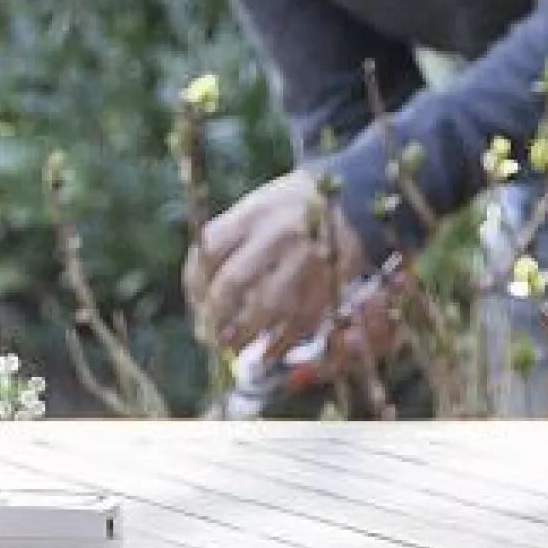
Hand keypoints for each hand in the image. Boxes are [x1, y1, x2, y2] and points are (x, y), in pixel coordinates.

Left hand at [184, 169, 367, 361]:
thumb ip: (230, 244)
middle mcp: (277, 234)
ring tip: (232, 346)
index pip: (210, 251)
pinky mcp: (332, 279)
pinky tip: (269, 351)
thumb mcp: (256, 209)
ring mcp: (306, 258)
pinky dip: (282, 343)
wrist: (353, 196)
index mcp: (253, 213)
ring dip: (244, 335)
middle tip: (208, 335)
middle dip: (214, 316)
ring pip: (266, 307)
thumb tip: (202, 296)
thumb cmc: (291, 210)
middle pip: (233, 282)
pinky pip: (302, 320)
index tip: (196, 305)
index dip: (195, 284)